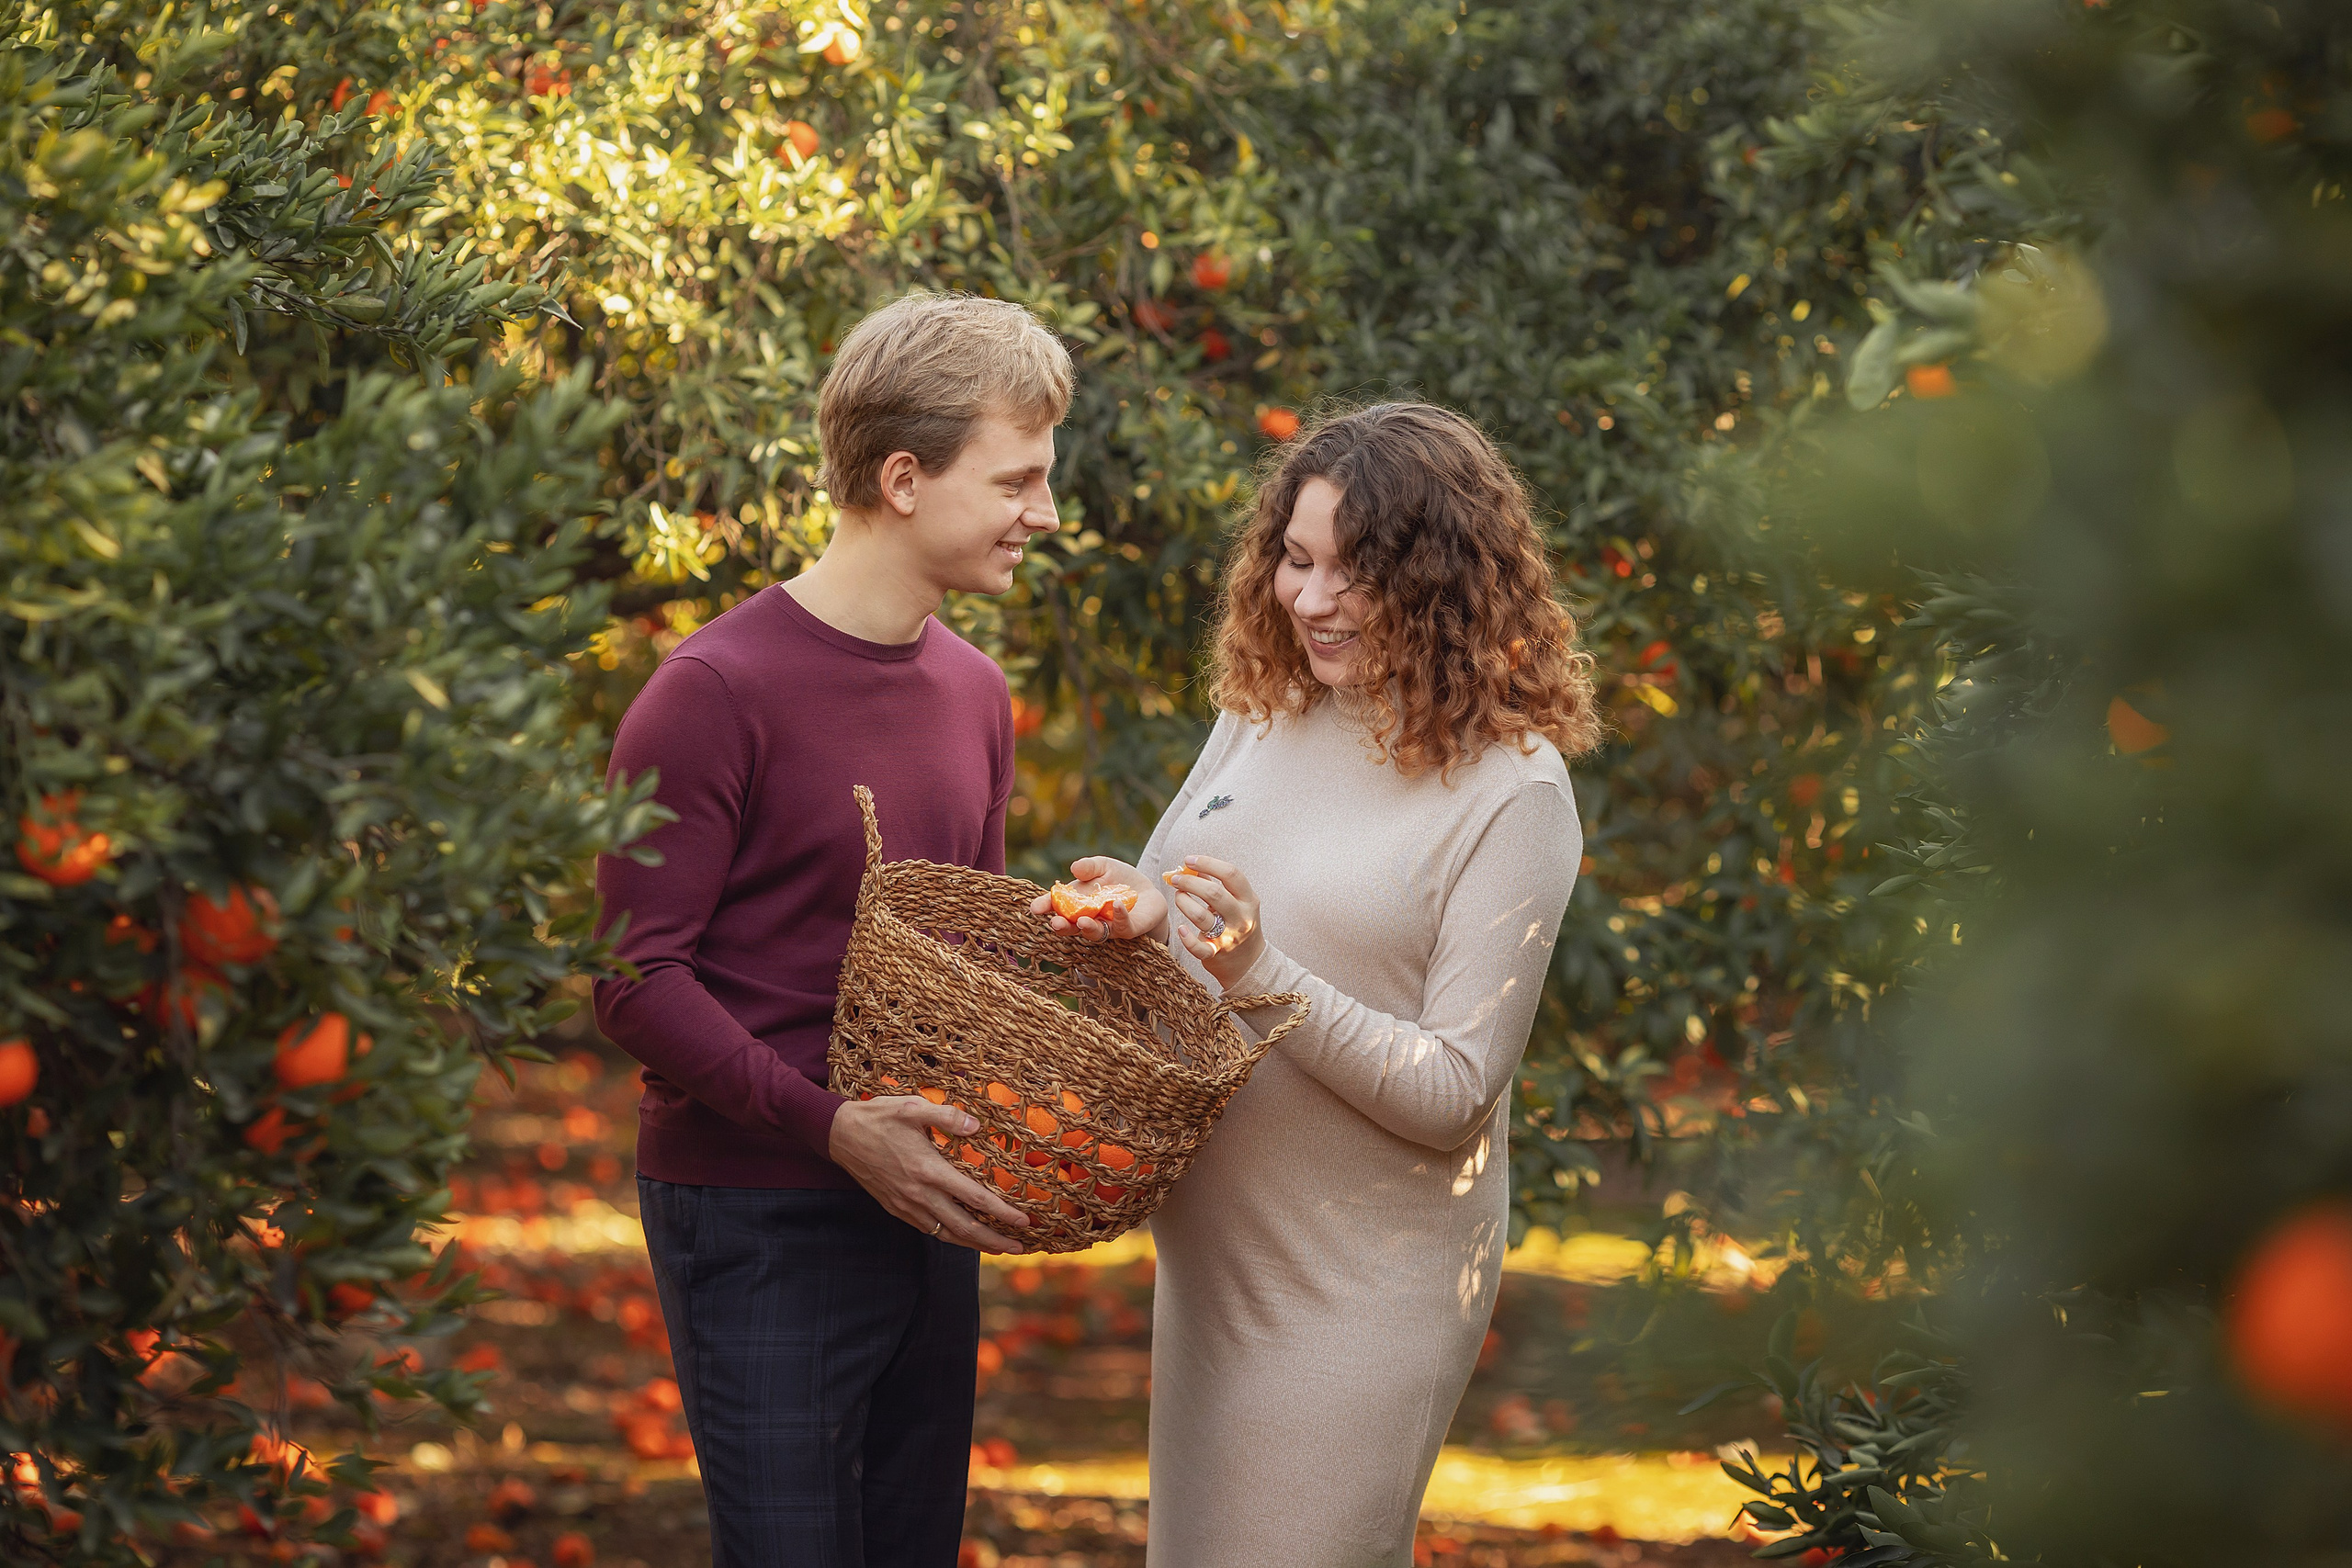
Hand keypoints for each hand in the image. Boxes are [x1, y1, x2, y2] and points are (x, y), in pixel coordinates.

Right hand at [827, 1096, 1032, 1252]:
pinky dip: (950, 1237)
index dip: (1001, 1212)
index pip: (973, 1197)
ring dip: (975, 1244)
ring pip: (946, 1234)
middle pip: (964, 1227)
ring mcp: (906, 1205)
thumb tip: (976, 1127)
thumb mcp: (913, 1107)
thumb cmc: (879, 1118)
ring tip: (998, 1248)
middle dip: (995, 1240)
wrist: (839, 1135)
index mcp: (928, 1170)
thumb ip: (947, 1117)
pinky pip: (928, 1229)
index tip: (1024, 1221)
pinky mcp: (896, 1208)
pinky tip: (963, 1236)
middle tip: (1020, 1247)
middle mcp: (919, 1194)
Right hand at [1027, 856, 1168, 943]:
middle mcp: (1089, 919)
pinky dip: (1120, 916)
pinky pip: (1123, 926)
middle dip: (1063, 926)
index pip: (1057, 907)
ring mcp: (1108, 927)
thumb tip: (1074, 867)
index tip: (1035, 908)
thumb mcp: (1104, 866)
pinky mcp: (1129, 929)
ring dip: (1088, 928)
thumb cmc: (1120, 880)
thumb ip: (1089, 866)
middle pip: (1072, 927)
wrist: (1147, 892)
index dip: (1045, 907)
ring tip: (1083, 921)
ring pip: (1095, 933)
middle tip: (1056, 923)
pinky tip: (1117, 905)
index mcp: (1077, 904)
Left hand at [1163, 856, 1265, 988]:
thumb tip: (1192, 868)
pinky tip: (1180, 928)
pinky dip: (1186, 937)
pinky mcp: (1216, 954)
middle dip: (1189, 882)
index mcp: (1248, 900)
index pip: (1231, 874)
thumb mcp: (1236, 903)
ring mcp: (1229, 937)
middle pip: (1214, 893)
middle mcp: (1241, 918)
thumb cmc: (1237, 925)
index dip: (1208, 863)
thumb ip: (1217, 885)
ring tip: (1178, 896)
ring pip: (1201, 916)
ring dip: (1183, 902)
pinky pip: (1198, 947)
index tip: (1188, 860)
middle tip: (1175, 879)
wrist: (1249, 963)